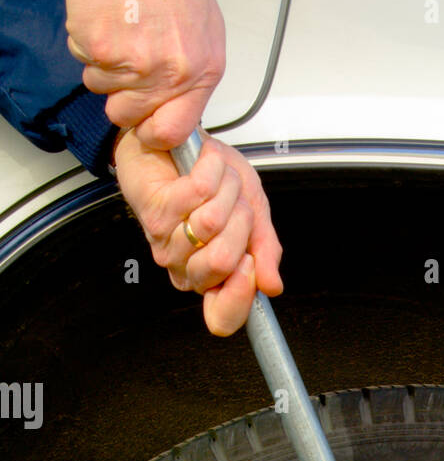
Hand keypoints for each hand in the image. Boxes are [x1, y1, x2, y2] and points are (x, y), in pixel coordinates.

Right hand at [65, 0, 224, 147]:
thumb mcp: (207, 34)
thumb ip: (193, 80)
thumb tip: (179, 114)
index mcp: (200, 73)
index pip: (172, 133)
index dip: (153, 133)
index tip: (146, 125)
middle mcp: (167, 74)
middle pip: (127, 116)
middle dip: (122, 96)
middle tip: (128, 63)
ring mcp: (130, 63)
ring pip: (100, 89)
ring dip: (104, 65)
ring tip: (122, 30)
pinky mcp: (97, 45)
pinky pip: (83, 60)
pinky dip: (88, 41)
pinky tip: (107, 17)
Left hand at [114, 130, 282, 335]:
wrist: (180, 142)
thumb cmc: (213, 179)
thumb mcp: (255, 211)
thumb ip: (265, 250)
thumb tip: (272, 286)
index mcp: (214, 277)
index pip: (222, 317)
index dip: (241, 294)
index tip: (249, 263)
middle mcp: (187, 267)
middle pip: (224, 261)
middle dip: (242, 221)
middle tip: (234, 203)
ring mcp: (167, 243)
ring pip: (211, 224)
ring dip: (226, 189)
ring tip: (218, 180)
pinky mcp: (154, 212)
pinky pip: (198, 193)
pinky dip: (212, 169)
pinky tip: (205, 164)